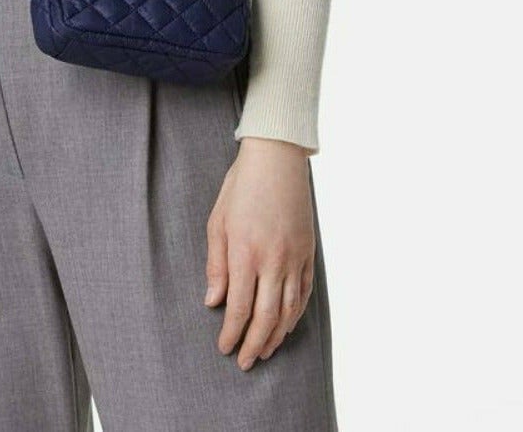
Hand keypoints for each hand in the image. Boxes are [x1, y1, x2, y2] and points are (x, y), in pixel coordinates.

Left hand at [203, 136, 315, 369]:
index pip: (240, 306)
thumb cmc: (241, 188)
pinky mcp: (308, 252)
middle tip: (245, 362)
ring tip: (265, 351)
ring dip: (276, 335)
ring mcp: (294, 257)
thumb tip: (214, 301)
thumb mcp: (218, 222)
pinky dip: (295, 314)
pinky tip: (286, 325)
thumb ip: (217, 265)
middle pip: (266, 316)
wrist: (277, 160)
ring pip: (289, 309)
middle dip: (254, 343)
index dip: (232, 332)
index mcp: (246, 252)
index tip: (224, 348)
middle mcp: (273, 259)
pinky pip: (303, 292)